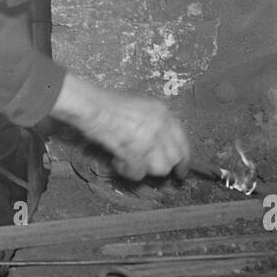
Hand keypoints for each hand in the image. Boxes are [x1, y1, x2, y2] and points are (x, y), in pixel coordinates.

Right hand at [51, 74, 190, 180]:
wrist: (92, 107)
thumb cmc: (109, 104)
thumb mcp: (141, 105)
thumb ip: (155, 122)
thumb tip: (160, 144)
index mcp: (164, 112)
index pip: (183, 141)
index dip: (183, 160)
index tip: (180, 171)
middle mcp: (161, 126)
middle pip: (173, 158)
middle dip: (161, 167)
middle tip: (148, 170)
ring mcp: (149, 139)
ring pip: (159, 168)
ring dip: (144, 169)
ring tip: (128, 160)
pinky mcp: (135, 152)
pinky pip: (139, 173)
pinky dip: (128, 172)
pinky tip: (118, 162)